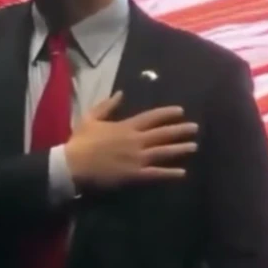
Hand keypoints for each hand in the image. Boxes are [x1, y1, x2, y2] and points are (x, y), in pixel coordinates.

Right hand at [64, 91, 198, 188]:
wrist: (72, 165)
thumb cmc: (80, 142)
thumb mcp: (90, 118)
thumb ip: (107, 106)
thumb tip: (121, 93)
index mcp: (126, 126)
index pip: (152, 117)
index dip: (167, 113)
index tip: (181, 111)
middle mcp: (136, 140)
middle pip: (163, 134)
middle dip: (180, 130)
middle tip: (196, 128)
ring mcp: (137, 158)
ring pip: (164, 151)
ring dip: (180, 149)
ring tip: (194, 146)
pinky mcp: (135, 174)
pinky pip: (156, 173)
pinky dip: (170, 173)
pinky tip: (182, 173)